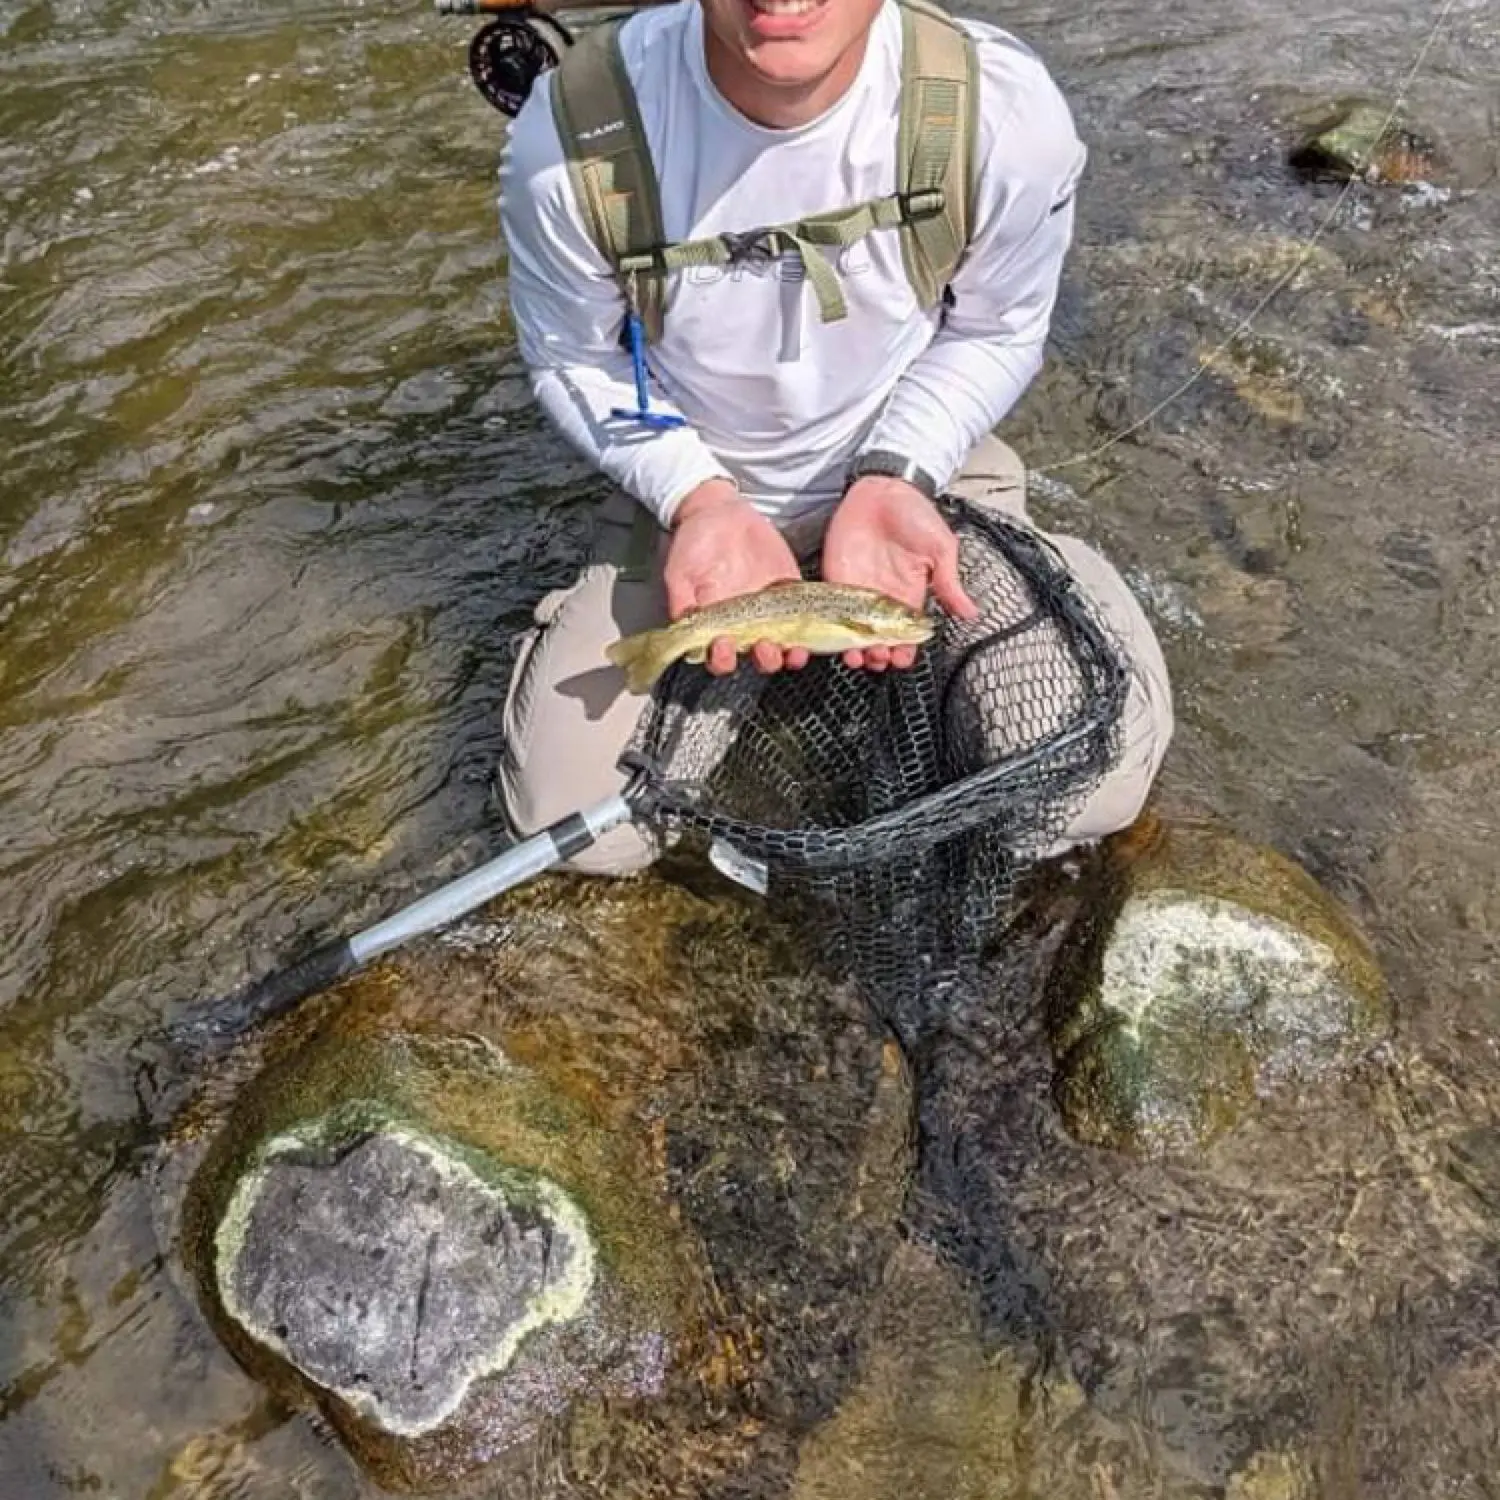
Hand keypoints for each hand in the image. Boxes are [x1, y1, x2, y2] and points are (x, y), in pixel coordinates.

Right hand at [664, 480, 809, 675]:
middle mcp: (745, 624)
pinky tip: (815, 625)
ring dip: (790, 653)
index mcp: (716, 624)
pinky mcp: (790, 591)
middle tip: (763, 648)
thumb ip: (681, 602)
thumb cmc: (693, 544)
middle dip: (763, 659)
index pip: (720, 657)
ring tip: (793, 649)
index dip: (722, 660)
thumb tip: (684, 628)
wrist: (719, 513)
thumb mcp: (678, 572)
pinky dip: (812, 625)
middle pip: (757, 656)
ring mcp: (770, 611)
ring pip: (784, 643)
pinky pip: (805, 615)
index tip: (723, 647)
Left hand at [821, 476, 978, 669]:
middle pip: (878, 640)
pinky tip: (836, 643)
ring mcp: (857, 591)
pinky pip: (831, 612)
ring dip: (856, 651)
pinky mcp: (835, 580)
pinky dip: (832, 630)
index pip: (906, 635)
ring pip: (853, 633)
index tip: (903, 660)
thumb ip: (950, 583)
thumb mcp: (941, 548)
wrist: (884, 488)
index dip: (905, 651)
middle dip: (879, 656)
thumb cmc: (916, 514)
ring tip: (858, 659)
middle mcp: (882, 599)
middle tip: (880, 659)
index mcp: (909, 596)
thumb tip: (971, 614)